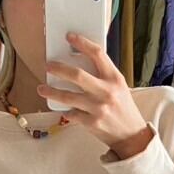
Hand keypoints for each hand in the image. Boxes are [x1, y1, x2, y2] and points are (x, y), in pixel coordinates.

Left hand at [41, 34, 153, 158]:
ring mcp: (98, 108)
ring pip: (68, 97)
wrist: (131, 135)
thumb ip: (103, 76)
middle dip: (58, 68)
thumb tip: (80, 61)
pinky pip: (70, 114)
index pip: (97, 54)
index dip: (82, 43)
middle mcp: (107, 92)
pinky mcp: (91, 123)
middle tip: (48, 65)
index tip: (70, 37)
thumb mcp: (119, 87)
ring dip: (51, 91)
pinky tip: (62, 108)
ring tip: (41, 88)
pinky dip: (65, 111)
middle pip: (77, 75)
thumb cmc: (123, 108)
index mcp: (115, 78)